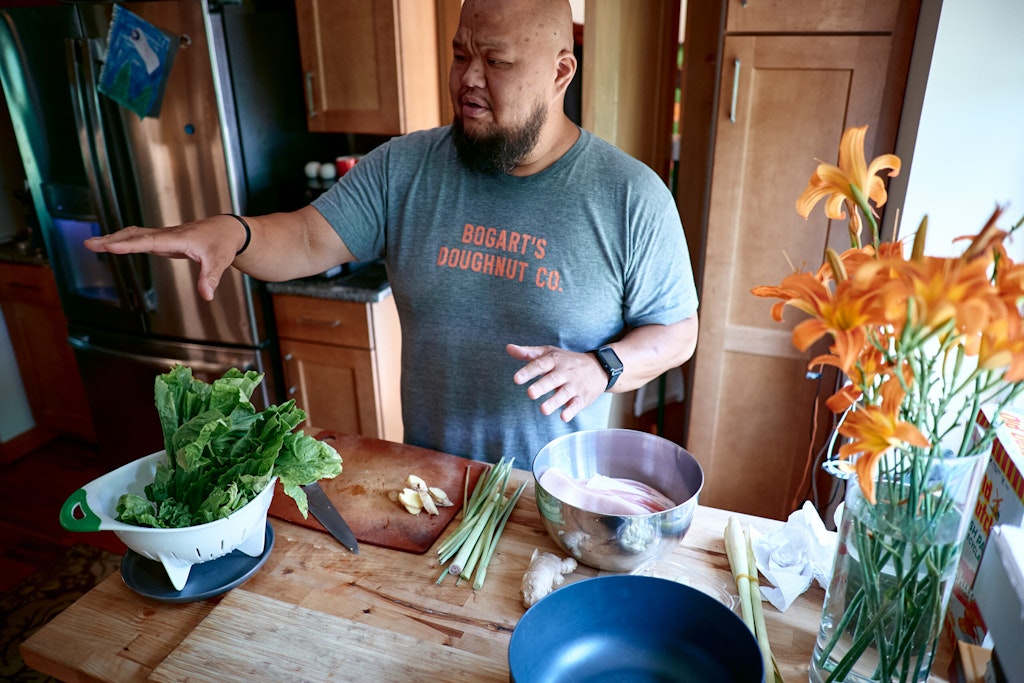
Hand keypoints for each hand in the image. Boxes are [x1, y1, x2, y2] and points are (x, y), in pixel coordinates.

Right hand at [83, 216, 244, 300]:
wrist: (226, 230)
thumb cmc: (222, 244)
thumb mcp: (219, 262)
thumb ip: (210, 278)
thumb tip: (207, 295)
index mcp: (179, 239)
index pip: (150, 242)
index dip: (130, 245)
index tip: (112, 246)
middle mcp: (168, 235)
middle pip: (135, 235)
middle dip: (112, 240)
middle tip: (90, 244)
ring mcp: (164, 236)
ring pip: (135, 234)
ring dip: (113, 238)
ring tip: (92, 244)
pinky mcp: (164, 239)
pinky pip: (139, 238)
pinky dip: (124, 239)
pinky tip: (112, 243)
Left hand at [507, 343, 605, 421]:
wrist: (600, 367)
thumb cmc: (567, 361)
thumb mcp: (550, 353)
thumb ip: (528, 353)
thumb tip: (508, 348)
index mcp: (555, 360)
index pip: (540, 364)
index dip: (528, 371)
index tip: (516, 379)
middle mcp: (565, 372)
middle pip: (552, 379)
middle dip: (542, 387)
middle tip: (530, 394)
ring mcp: (575, 385)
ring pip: (564, 394)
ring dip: (554, 402)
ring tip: (543, 409)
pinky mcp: (583, 397)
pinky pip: (577, 404)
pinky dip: (571, 411)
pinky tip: (563, 417)